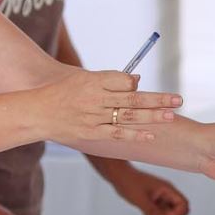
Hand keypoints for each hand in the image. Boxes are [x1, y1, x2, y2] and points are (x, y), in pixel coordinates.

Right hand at [35, 70, 181, 143]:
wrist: (36, 113)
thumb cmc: (60, 93)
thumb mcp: (82, 79)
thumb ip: (110, 80)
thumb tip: (136, 80)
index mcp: (92, 81)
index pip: (122, 80)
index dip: (136, 84)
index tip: (147, 86)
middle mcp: (95, 98)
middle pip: (132, 98)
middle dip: (157, 99)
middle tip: (178, 99)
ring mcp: (93, 117)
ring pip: (128, 116)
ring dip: (152, 116)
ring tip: (171, 116)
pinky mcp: (91, 133)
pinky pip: (117, 134)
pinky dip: (134, 134)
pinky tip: (151, 134)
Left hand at [106, 166, 190, 214]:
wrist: (119, 175)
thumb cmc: (129, 182)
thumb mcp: (140, 200)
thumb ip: (153, 213)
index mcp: (167, 189)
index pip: (184, 205)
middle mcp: (166, 193)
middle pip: (179, 210)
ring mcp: (161, 197)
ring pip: (169, 213)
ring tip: (148, 213)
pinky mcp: (154, 201)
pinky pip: (160, 212)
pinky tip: (144, 211)